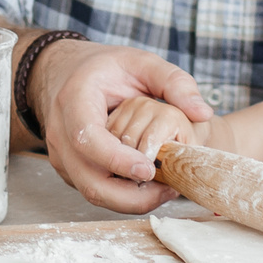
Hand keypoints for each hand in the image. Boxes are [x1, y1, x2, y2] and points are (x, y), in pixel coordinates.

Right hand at [33, 39, 215, 213]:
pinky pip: (94, 189)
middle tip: (168, 190)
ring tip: (165, 189)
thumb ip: (174, 82)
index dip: (117, 160)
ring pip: (92, 191)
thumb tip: (203, 112)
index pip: (87, 139)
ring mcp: (61, 154)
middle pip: (88, 180)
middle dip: (130, 196)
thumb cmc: (105, 68)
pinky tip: (147, 184)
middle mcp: (59, 132)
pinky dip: (122, 195)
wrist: (67, 73)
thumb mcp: (141, 63)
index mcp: (74, 100)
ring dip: (129, 199)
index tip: (148, 169)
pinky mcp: (68, 169)